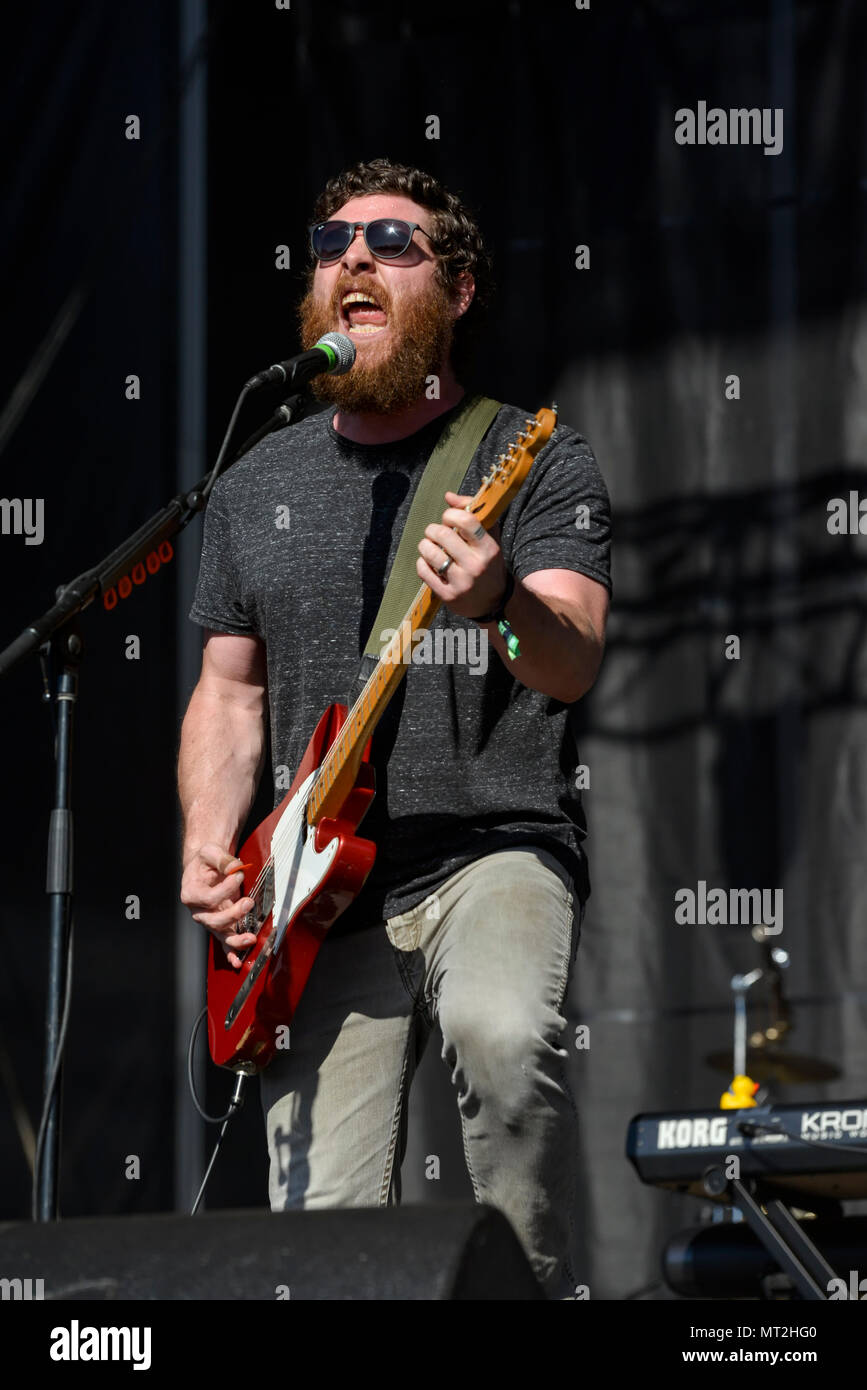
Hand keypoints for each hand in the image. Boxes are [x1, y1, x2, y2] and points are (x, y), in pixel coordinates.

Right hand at [180, 842, 257, 969]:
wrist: (205, 867)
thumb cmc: (206, 861)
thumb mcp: (210, 852)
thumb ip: (222, 858)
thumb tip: (235, 867)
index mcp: (191, 893)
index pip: (208, 898)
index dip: (224, 889)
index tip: (238, 875)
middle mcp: (198, 911)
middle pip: (214, 920)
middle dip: (233, 914)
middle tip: (248, 902)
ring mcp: (209, 920)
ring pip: (221, 934)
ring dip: (236, 938)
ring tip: (251, 937)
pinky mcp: (220, 925)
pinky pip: (224, 942)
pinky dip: (231, 952)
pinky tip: (237, 961)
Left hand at [417, 491, 506, 620]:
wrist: (494, 602)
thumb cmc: (488, 563)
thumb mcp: (490, 538)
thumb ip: (473, 513)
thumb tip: (448, 496)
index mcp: (488, 548)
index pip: (466, 521)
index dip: (451, 514)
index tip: (449, 519)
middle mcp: (476, 565)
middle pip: (442, 534)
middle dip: (433, 529)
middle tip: (435, 533)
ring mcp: (461, 582)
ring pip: (430, 552)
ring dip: (425, 545)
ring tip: (430, 546)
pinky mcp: (448, 595)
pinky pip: (424, 571)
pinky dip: (422, 562)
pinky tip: (429, 562)